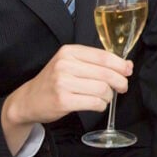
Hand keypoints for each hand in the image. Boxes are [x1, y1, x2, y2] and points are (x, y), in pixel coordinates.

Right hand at [4, 44, 131, 125]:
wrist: (28, 100)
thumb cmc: (54, 81)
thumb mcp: (71, 63)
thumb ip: (96, 62)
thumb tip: (127, 65)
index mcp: (69, 51)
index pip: (104, 56)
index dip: (121, 65)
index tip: (128, 70)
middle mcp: (65, 65)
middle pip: (106, 73)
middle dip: (120, 82)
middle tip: (122, 87)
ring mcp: (63, 83)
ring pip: (102, 89)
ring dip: (109, 96)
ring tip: (105, 97)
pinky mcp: (63, 100)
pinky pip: (94, 103)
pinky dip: (101, 105)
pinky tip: (97, 105)